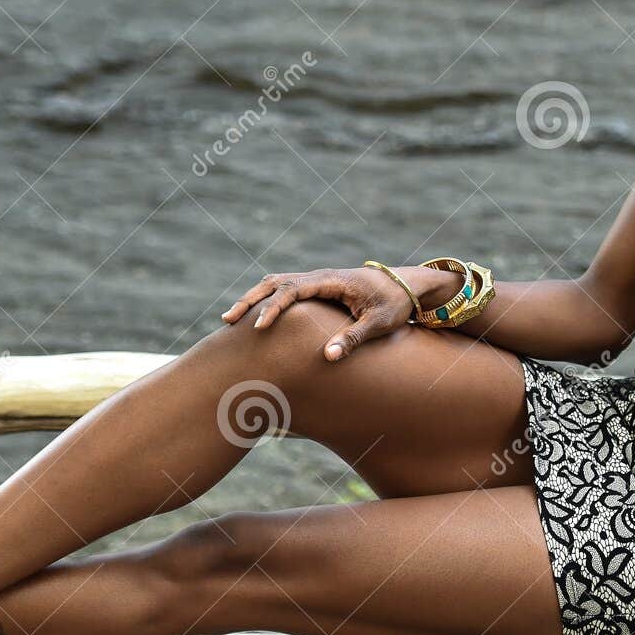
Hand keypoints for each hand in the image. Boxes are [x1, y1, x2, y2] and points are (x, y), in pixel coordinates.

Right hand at [220, 266, 424, 360]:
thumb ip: (353, 338)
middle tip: (227, 320)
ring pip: (276, 283)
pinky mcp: (317, 288)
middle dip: (250, 300)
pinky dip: (266, 300)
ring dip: (254, 298)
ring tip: (230, 319)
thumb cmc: (395, 303)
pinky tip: (253, 317)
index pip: (292, 290)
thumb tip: (326, 357)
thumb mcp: (379, 323)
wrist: (406, 285)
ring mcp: (316, 280)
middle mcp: (319, 277)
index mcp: (331, 281)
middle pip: (275, 282)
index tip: (258, 328)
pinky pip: (285, 289)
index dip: (273, 308)